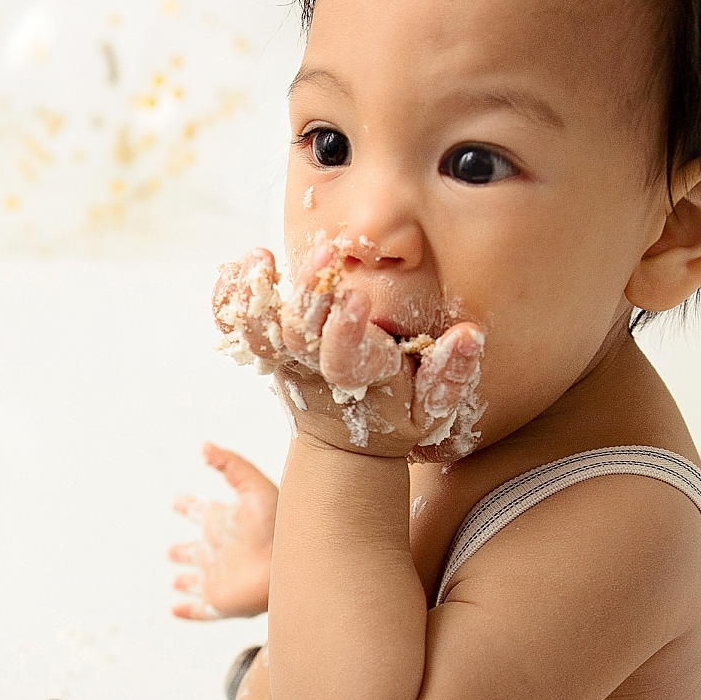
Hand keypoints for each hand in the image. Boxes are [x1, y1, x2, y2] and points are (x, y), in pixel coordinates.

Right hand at [169, 443, 276, 619]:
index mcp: (226, 522)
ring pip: (196, 580)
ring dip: (185, 581)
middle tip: (170, 551)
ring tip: (176, 582)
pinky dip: (187, 611)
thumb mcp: (254, 487)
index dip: (186, 506)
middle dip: (182, 550)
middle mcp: (221, 549)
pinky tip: (175, 610)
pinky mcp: (221, 602)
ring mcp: (220, 577)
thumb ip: (229, 464)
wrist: (296, 566)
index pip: (201, 511)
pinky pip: (201, 610)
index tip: (175, 501)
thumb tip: (204, 446)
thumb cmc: (279, 526)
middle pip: (196, 549)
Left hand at [214, 240, 486, 461]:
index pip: (348, 359)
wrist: (344, 442)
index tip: (357, 300)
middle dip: (310, 298)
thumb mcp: (432, 408)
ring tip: (256, 260)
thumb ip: (449, 375)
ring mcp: (287, 361)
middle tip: (323, 257)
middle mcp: (315, 371)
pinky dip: (232, 302)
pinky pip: (243, 329)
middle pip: (302, 338)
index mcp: (358, 381)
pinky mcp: (270, 352)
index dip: (348, 333)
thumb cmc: (396, 417)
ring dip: (257, 299)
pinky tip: (233, 270)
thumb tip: (469, 336)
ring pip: (263, 335)